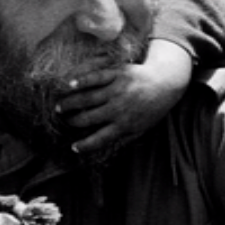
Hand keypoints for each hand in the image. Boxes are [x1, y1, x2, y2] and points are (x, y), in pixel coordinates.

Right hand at [56, 40, 192, 155]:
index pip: (100, 138)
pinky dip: (81, 81)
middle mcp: (119, 108)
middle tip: (63, 121)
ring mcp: (117, 90)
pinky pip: (95, 78)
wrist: (165, 82)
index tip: (73, 147)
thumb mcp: (142, 128)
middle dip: (73, 121)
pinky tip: (69, 85)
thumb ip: (124, 139)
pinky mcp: (117, 74)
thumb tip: (107, 150)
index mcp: (125, 124)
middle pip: (89, 117)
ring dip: (70, 103)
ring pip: (88, 98)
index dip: (85, 145)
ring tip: (59, 106)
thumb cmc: (152, 109)